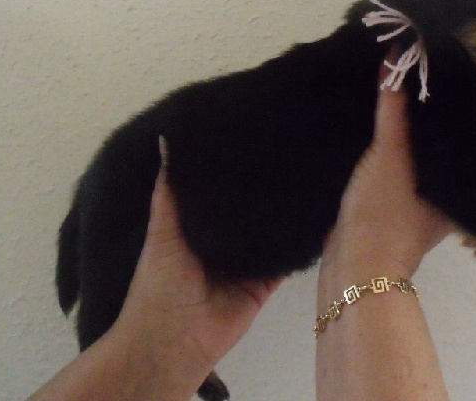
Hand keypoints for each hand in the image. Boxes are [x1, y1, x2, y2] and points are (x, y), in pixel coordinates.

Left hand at [108, 139, 281, 399]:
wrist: (173, 340)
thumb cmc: (159, 283)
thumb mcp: (161, 229)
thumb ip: (168, 190)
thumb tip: (164, 138)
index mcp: (194, 228)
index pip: (216, 193)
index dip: (231, 170)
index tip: (251, 136)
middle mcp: (220, 243)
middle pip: (246, 213)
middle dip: (262, 191)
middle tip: (289, 152)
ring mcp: (244, 264)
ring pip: (268, 234)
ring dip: (283, 215)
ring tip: (307, 176)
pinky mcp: (264, 283)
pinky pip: (285, 261)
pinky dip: (298, 245)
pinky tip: (316, 218)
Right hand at [320, 65, 452, 292]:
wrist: (353, 269)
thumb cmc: (385, 213)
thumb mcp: (391, 153)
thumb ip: (394, 107)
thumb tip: (396, 55)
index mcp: (459, 179)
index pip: (467, 130)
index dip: (459, 98)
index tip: (450, 63)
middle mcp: (444, 187)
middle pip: (439, 138)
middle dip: (427, 107)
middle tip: (418, 63)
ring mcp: (415, 196)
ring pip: (413, 150)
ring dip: (403, 124)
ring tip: (395, 81)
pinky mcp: (387, 200)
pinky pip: (391, 161)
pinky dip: (384, 142)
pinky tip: (372, 118)